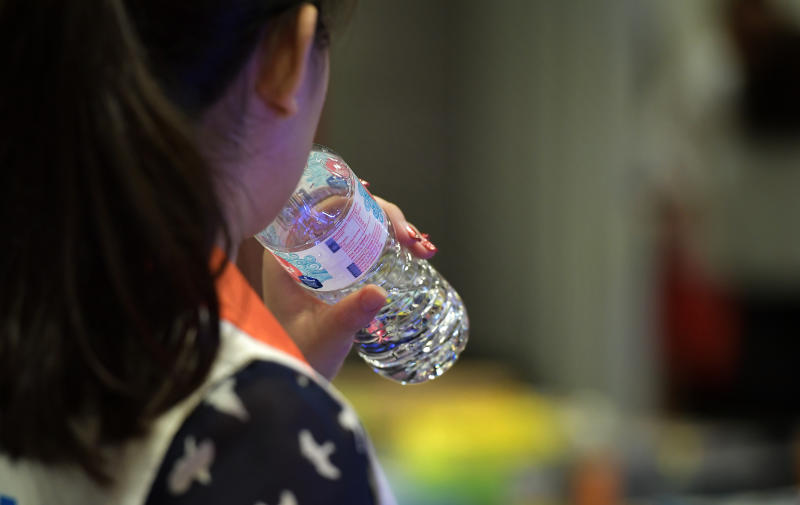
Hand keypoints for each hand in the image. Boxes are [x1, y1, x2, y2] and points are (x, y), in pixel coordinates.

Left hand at [260, 194, 436, 379]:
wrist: (297, 381)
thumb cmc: (299, 357)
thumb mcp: (326, 334)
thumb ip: (349, 316)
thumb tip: (379, 294)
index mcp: (286, 256)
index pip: (317, 208)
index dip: (352, 199)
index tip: (383, 211)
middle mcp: (304, 252)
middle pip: (346, 213)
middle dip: (386, 217)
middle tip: (413, 239)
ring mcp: (324, 263)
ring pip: (361, 230)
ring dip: (395, 231)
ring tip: (424, 249)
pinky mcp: (341, 276)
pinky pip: (367, 249)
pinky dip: (393, 247)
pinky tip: (417, 252)